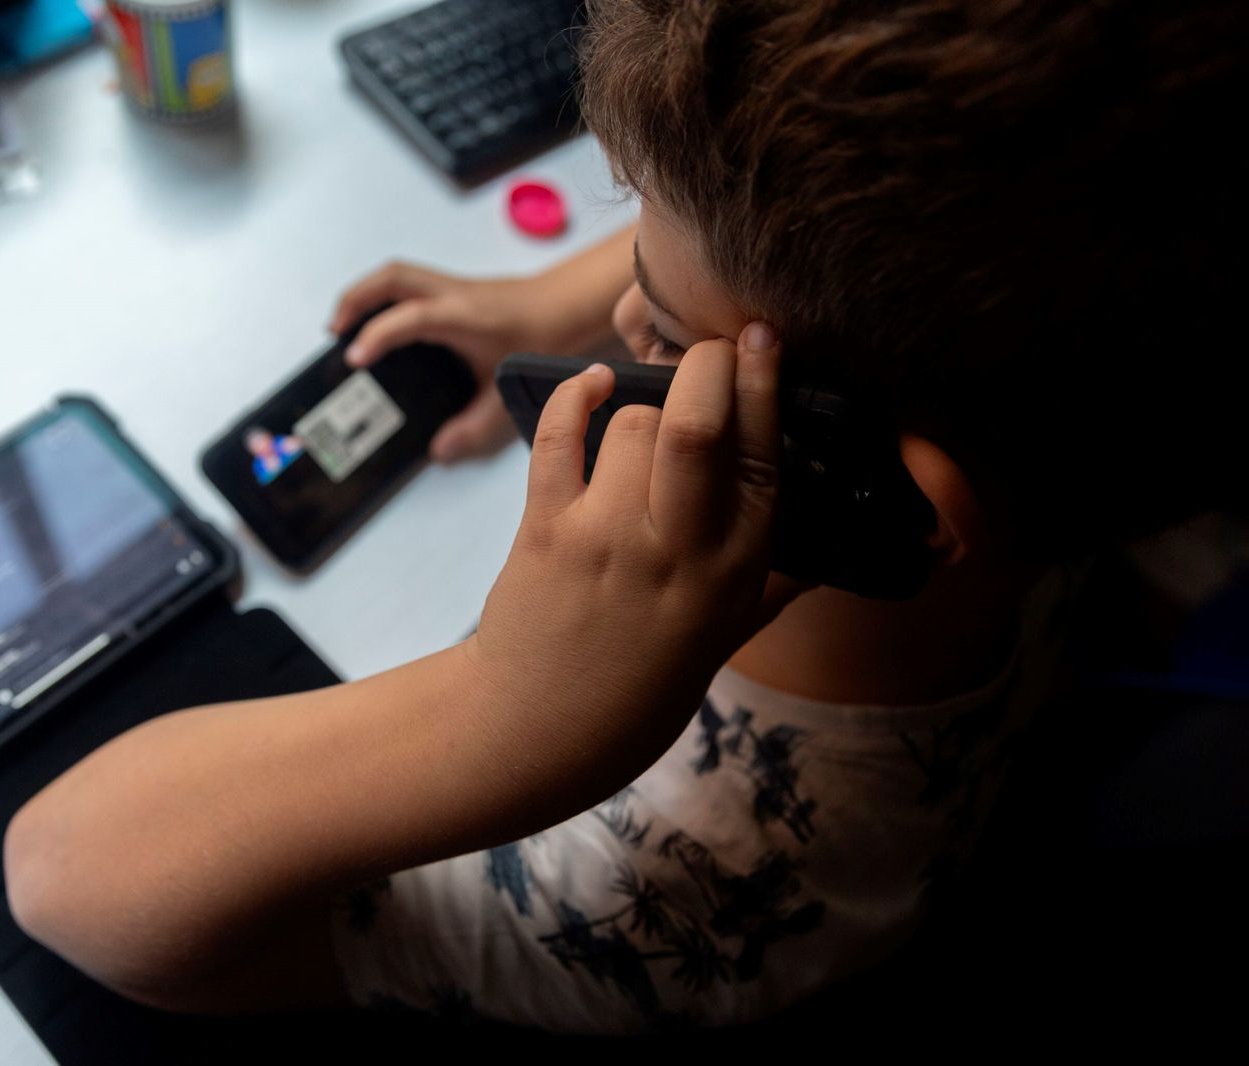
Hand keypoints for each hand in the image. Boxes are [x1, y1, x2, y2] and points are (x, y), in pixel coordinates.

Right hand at [330, 261, 581, 461]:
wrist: (573, 303)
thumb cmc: (545, 339)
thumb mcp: (507, 390)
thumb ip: (475, 425)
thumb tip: (440, 451)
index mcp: (461, 316)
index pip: (407, 317)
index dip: (377, 336)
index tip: (354, 358)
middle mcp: (452, 294)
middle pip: (390, 278)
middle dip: (354, 300)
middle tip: (333, 333)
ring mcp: (452, 287)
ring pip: (397, 275)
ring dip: (366, 294)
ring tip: (346, 326)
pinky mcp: (455, 290)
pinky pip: (410, 284)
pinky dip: (385, 299)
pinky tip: (383, 326)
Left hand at [461, 325, 804, 798]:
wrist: (541, 731)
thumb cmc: (642, 684)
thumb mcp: (727, 637)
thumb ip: (777, 582)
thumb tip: (836, 542)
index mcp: (734, 574)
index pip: (764, 462)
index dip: (766, 388)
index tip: (764, 335)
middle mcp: (677, 553)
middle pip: (698, 428)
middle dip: (707, 365)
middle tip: (709, 346)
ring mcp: (607, 540)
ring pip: (630, 425)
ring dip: (637, 403)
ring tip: (641, 419)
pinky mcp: (546, 532)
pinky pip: (558, 439)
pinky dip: (571, 398)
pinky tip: (587, 385)